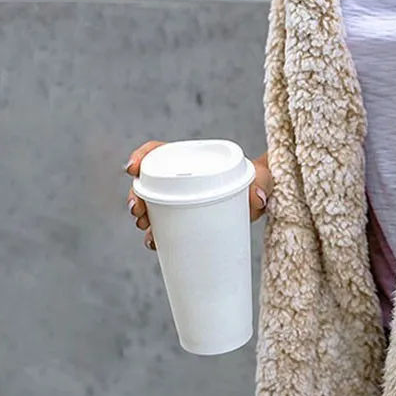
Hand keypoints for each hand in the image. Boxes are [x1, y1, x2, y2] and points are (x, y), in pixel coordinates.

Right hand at [123, 141, 271, 250]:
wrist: (261, 202)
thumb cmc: (257, 182)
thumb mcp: (262, 177)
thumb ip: (263, 181)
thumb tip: (258, 199)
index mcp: (194, 159)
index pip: (159, 151)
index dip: (141, 156)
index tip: (132, 169)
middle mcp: (181, 179)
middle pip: (147, 181)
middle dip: (136, 195)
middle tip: (138, 211)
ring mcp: (180, 200)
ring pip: (150, 205)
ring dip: (142, 217)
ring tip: (146, 229)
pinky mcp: (185, 221)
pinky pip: (164, 227)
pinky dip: (156, 235)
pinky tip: (155, 243)